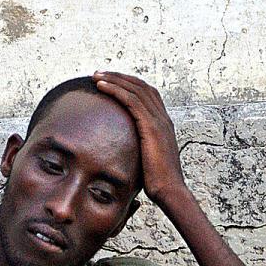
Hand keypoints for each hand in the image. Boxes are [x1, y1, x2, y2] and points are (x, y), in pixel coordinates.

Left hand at [93, 71, 186, 208]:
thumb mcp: (146, 160)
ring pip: (135, 89)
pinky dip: (116, 90)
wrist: (169, 191)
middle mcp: (163, 118)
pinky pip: (132, 101)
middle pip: (141, 86)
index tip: (110, 81)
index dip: (129, 84)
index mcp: (163, 124)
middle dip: (119, 77)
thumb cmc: (156, 181)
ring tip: (96, 76)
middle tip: (99, 74)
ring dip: (114, 79)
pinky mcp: (152, 127)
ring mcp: (159, 121)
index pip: (147, 93)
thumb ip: (138, 149)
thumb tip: (122, 151)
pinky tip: (101, 86)